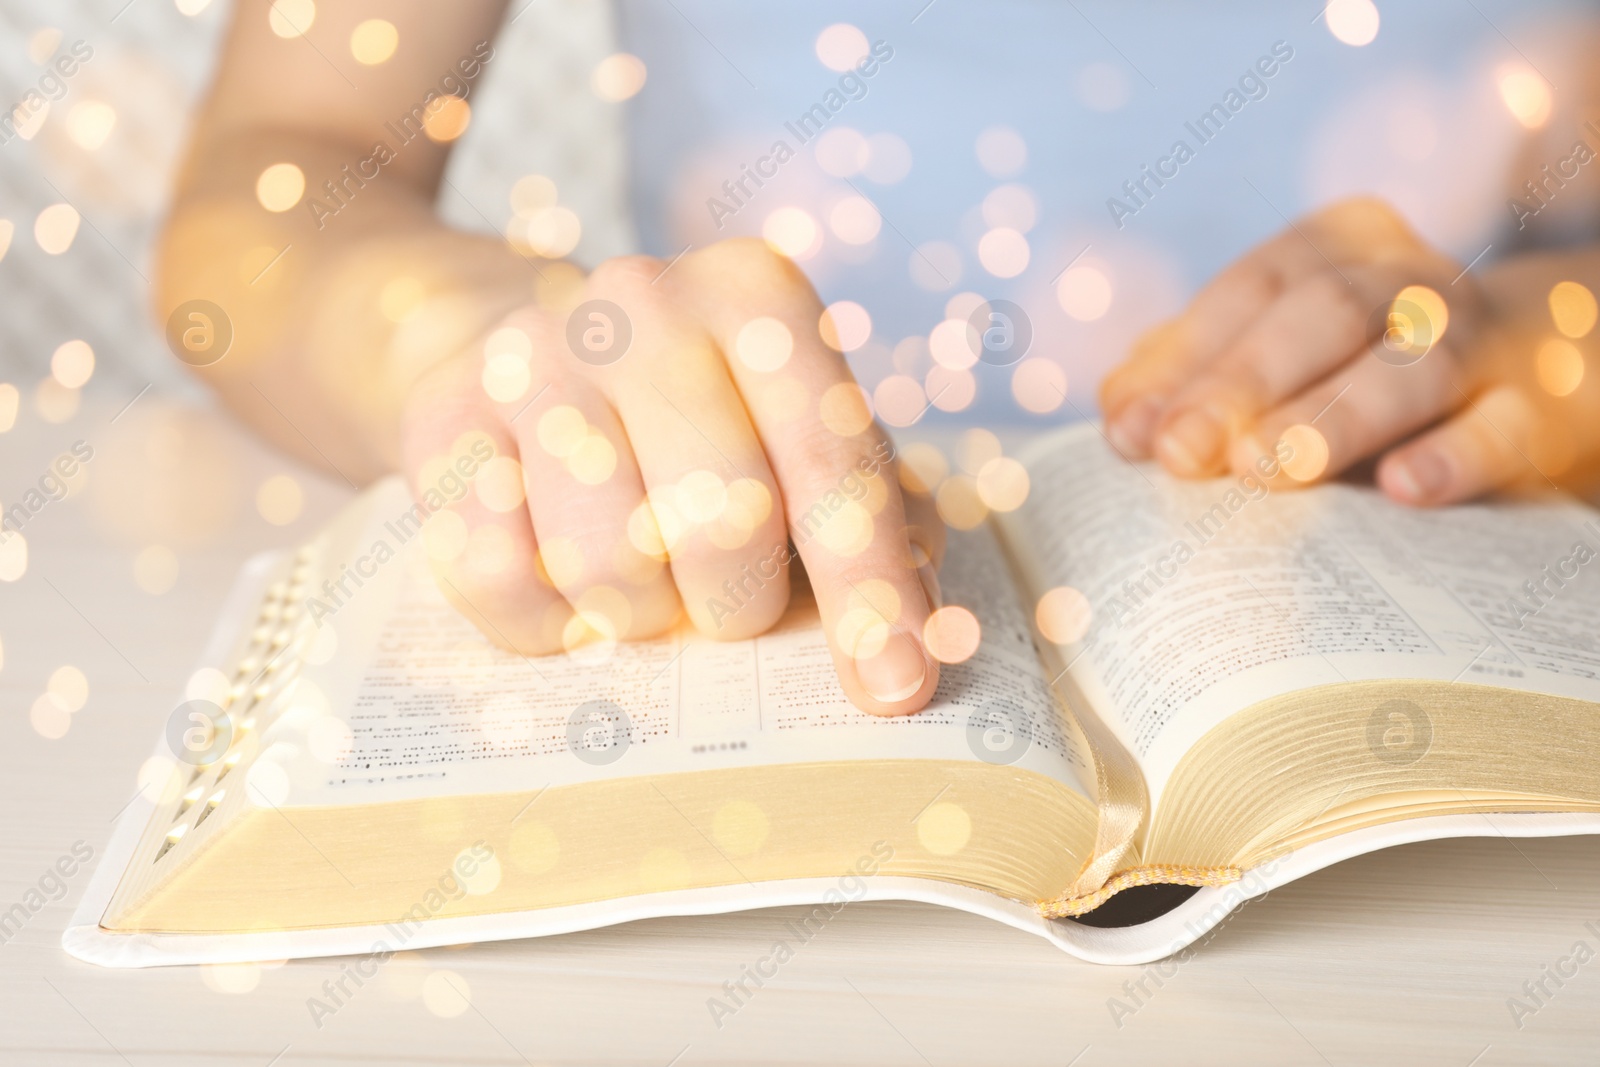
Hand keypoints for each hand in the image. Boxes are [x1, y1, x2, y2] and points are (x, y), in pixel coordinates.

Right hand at [400, 239, 944, 714]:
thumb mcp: (798, 439)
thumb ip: (875, 518)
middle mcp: (643, 304)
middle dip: (736, 606)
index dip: (868, 587)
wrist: (517, 349)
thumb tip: (921, 631)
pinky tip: (560, 586)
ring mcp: (531, 355)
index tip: (896, 687)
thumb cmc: (696, 420)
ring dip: (638, 617)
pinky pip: (497, 582)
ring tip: (640, 584)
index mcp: (758, 297)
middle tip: (722, 607)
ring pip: (607, 568)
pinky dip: (543, 624)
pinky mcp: (441, 419)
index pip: (830, 462)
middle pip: (721, 522)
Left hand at [1100, 197, 1599, 502]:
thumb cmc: (1371, 366)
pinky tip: (1404, 488)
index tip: (1128, 430)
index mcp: (1343, 248)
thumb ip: (1201, 369)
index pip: (1253, 289)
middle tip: (1180, 453)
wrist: (1544, 371)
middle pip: (1322, 313)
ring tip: (1264, 469)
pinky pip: (1503, 428)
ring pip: (1409, 366)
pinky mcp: (1541, 409)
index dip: (1185, 356)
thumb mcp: (1288, 351)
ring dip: (1330, 418)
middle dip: (1241, 383)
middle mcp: (1413, 280)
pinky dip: (1454, 456)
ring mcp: (1483, 341)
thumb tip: (1121, 413)